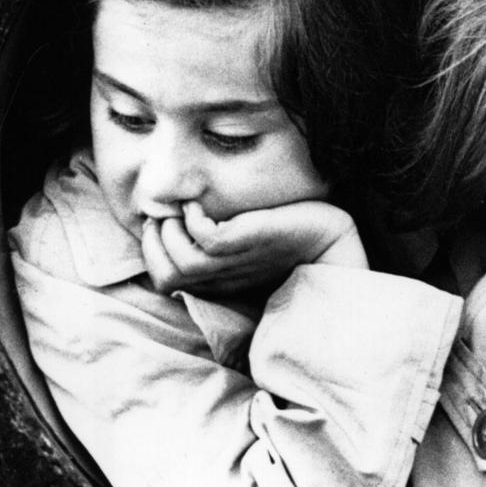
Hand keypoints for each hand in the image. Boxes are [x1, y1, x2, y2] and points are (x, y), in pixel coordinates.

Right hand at [141, 200, 367, 295]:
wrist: (333, 242)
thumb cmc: (293, 241)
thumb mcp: (249, 245)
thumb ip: (219, 242)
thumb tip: (183, 219)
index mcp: (220, 281)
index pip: (164, 281)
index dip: (152, 253)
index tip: (158, 225)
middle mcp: (224, 277)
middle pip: (164, 274)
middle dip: (152, 242)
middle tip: (163, 215)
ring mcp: (237, 262)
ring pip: (180, 259)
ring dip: (169, 230)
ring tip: (181, 210)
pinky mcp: (251, 241)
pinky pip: (208, 238)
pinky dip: (194, 219)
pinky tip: (201, 205)